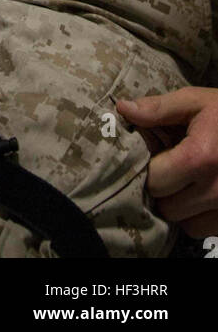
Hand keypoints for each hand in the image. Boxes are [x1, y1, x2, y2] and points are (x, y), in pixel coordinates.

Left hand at [117, 88, 217, 238]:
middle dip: (164, 188)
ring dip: (181, 206)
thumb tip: (123, 108)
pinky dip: (200, 216)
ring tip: (189, 181)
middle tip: (173, 168)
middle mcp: (217, 190)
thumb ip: (158, 108)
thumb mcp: (195, 101)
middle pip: (168, 207)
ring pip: (186, 224)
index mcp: (201, 157)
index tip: (159, 155)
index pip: (155, 181)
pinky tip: (203, 191)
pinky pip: (205, 229)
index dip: (151, 167)